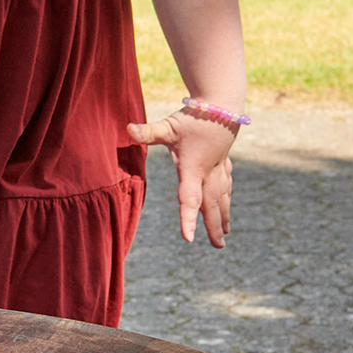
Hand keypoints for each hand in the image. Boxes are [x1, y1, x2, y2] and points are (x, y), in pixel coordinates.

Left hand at [126, 110, 235, 246]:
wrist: (222, 104)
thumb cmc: (193, 117)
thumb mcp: (168, 126)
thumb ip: (148, 132)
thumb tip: (126, 129)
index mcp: (193, 170)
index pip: (189, 199)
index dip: (188, 219)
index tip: (189, 238)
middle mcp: (208, 173)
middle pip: (210, 205)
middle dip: (213, 226)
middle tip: (218, 247)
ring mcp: (218, 168)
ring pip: (221, 197)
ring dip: (222, 215)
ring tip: (225, 233)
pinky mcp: (223, 161)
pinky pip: (226, 185)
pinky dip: (226, 197)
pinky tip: (227, 204)